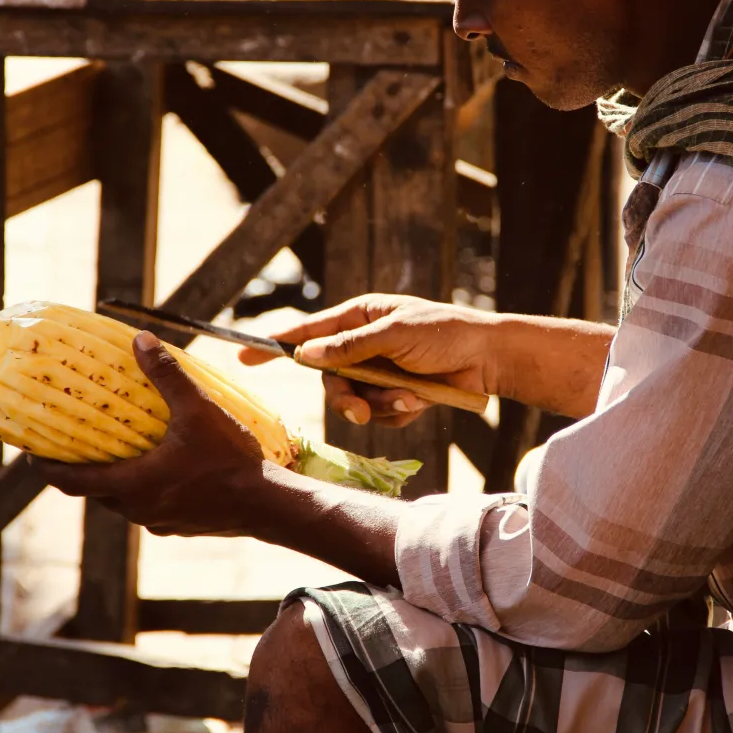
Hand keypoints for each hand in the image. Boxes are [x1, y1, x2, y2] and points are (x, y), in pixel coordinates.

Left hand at [37, 331, 266, 535]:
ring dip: (115, 478)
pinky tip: (161, 467)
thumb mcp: (198, 410)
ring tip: (118, 450)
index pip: (72, 481)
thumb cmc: (230, 459)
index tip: (32, 453)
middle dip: (82, 469)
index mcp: (132, 485)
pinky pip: (149, 506)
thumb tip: (141, 340)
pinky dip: (143, 487)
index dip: (47, 467)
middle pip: (95, 491)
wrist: (268, 504)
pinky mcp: (180, 526)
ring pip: (123, 501)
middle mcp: (139, 510)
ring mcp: (159, 522)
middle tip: (75, 443)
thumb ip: (167, 375)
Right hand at [239, 294, 499, 427]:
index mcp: (360, 317)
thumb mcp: (393, 334)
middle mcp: (365, 345)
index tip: (242, 356)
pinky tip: (422, 399)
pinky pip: (381, 415)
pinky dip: (398, 411)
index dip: (276, 345)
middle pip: (330, 380)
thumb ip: (348, 348)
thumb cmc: (444, 333)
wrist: (490, 359)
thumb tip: (305, 357)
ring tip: (410, 396)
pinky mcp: (398, 396)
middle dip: (345, 399)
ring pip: (356, 403)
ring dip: (380, 405)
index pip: (309, 332)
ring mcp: (381, 373)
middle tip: (359, 412)